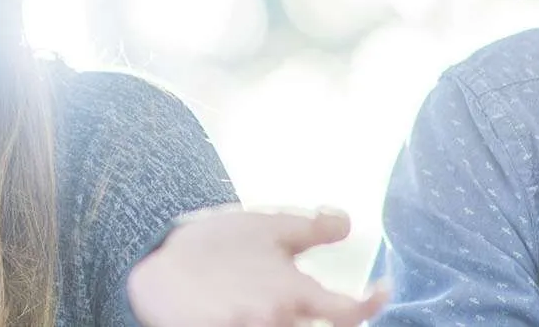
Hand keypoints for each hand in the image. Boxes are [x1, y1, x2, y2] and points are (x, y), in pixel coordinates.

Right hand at [129, 206, 386, 326]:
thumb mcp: (267, 226)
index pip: (351, 312)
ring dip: (292, 320)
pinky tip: (252, 310)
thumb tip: (347, 223)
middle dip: (318, 316)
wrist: (157, 271)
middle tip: (306, 296)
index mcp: (294, 293)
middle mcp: (278, 322)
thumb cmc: (214, 245)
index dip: (373, 302)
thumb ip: (313, 227)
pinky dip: (265, 323)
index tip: (381, 289)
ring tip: (271, 301)